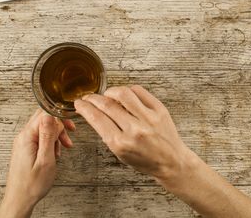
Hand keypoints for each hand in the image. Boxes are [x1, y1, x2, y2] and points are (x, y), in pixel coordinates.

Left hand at [0, 109, 74, 217]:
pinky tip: (55, 153)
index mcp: (26, 137)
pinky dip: (51, 142)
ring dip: (56, 136)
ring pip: (44, 128)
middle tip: (68, 139)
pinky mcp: (26, 148)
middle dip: (59, 127)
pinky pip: (40, 137)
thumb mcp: (45, 159)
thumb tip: (50, 115)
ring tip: (62, 149)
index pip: (44, 114)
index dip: (59, 118)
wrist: (20, 200)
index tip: (70, 126)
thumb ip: (47, 136)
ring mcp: (23, 142)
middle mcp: (23, 137)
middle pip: (44, 119)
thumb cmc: (32, 185)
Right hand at [74, 86, 193, 185]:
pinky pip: (139, 91)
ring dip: (110, 91)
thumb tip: (93, 112)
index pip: (96, 118)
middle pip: (107, 104)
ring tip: (107, 95)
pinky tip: (124, 95)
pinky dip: (128, 90)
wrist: (171, 161)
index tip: (79, 104)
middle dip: (92, 98)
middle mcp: (134, 130)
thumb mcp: (120, 153)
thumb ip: (107, 133)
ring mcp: (148, 118)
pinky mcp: (159, 109)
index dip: (84, 108)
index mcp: (121, 143)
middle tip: (88, 97)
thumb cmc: (145, 160)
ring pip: (123, 93)